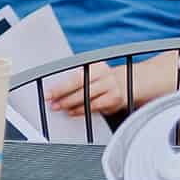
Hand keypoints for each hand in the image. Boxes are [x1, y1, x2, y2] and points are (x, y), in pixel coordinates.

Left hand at [45, 57, 175, 116]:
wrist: (132, 81)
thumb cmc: (104, 78)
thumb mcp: (93, 74)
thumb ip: (79, 79)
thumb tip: (56, 88)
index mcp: (97, 67)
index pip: (75, 77)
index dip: (60, 86)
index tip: (48, 92)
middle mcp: (105, 76)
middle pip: (80, 88)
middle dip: (63, 96)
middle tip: (50, 102)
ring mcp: (112, 89)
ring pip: (88, 98)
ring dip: (71, 104)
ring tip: (59, 107)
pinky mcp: (117, 100)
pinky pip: (97, 107)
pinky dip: (83, 110)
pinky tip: (73, 112)